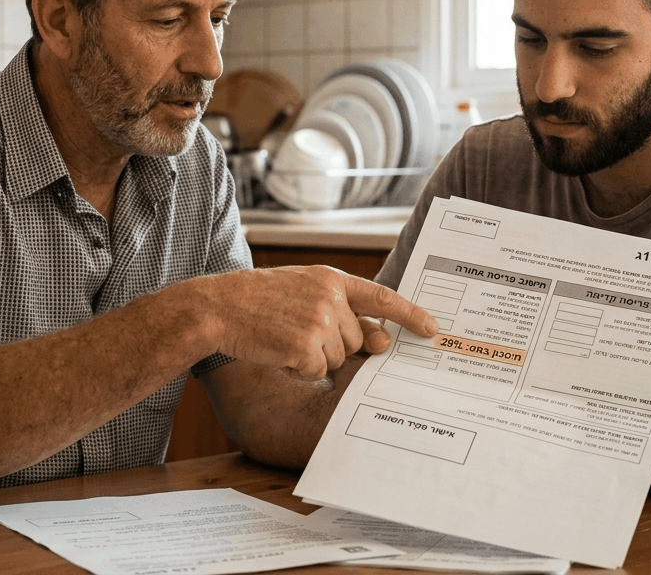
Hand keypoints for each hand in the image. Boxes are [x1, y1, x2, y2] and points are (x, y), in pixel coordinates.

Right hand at [192, 266, 436, 381]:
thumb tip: (383, 341)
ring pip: (338, 358)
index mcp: (331, 279)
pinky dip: (298, 369)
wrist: (218, 307)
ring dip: (313, 357)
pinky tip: (277, 351)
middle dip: (332, 346)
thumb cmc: (259, 302)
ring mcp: (319, 321)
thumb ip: (344, 313)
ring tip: (283, 338)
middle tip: (295, 331)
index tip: (433, 328)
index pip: (381, 296)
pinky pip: (316, 371)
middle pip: (356, 339)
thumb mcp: (304, 295)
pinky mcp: (305, 346)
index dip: (410, 314)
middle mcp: (330, 297)